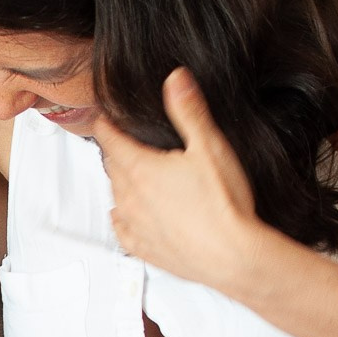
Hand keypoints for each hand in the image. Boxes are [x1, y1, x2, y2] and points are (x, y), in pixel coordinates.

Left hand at [92, 67, 283, 289]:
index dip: (105, 125)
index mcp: (140, 169)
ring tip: (130, 175)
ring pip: (116, 197)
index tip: (103, 118)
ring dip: (121, 184)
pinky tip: (130, 216)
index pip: (110, 140)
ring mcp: (135, 226)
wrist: (234, 256)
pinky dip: (123, 218)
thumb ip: (189, 111)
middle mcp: (130, 198)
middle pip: (112, 167)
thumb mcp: (209, 147)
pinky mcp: (144, 250)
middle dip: (115, 152)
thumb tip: (175, 80)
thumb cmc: (223, 205)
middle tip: (122, 143)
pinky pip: (122, 230)